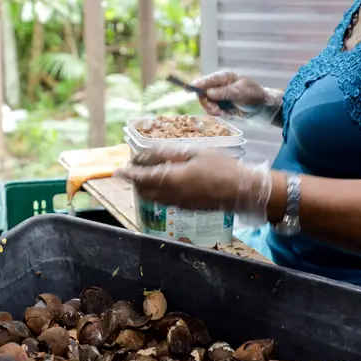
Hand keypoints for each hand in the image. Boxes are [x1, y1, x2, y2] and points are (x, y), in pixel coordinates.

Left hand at [115, 149, 272, 225]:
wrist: (243, 190)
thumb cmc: (222, 167)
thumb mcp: (196, 153)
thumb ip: (171, 154)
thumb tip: (151, 152)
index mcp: (173, 178)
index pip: (143, 178)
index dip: (129, 175)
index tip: (117, 172)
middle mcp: (173, 194)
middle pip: (145, 191)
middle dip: (136, 182)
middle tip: (134, 171)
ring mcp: (181, 204)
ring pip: (155, 199)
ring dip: (146, 189)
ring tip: (147, 177)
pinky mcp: (188, 208)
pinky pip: (166, 202)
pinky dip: (159, 194)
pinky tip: (166, 184)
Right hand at [193, 70, 268, 115]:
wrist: (264, 109)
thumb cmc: (256, 96)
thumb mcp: (242, 92)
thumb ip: (225, 92)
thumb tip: (208, 93)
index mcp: (225, 77)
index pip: (208, 80)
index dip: (198, 84)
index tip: (189, 88)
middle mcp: (220, 85)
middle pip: (203, 92)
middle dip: (207, 102)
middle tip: (216, 109)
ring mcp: (220, 96)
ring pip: (206, 103)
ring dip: (212, 109)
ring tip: (224, 112)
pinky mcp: (221, 106)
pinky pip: (212, 110)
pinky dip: (217, 114)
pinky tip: (228, 114)